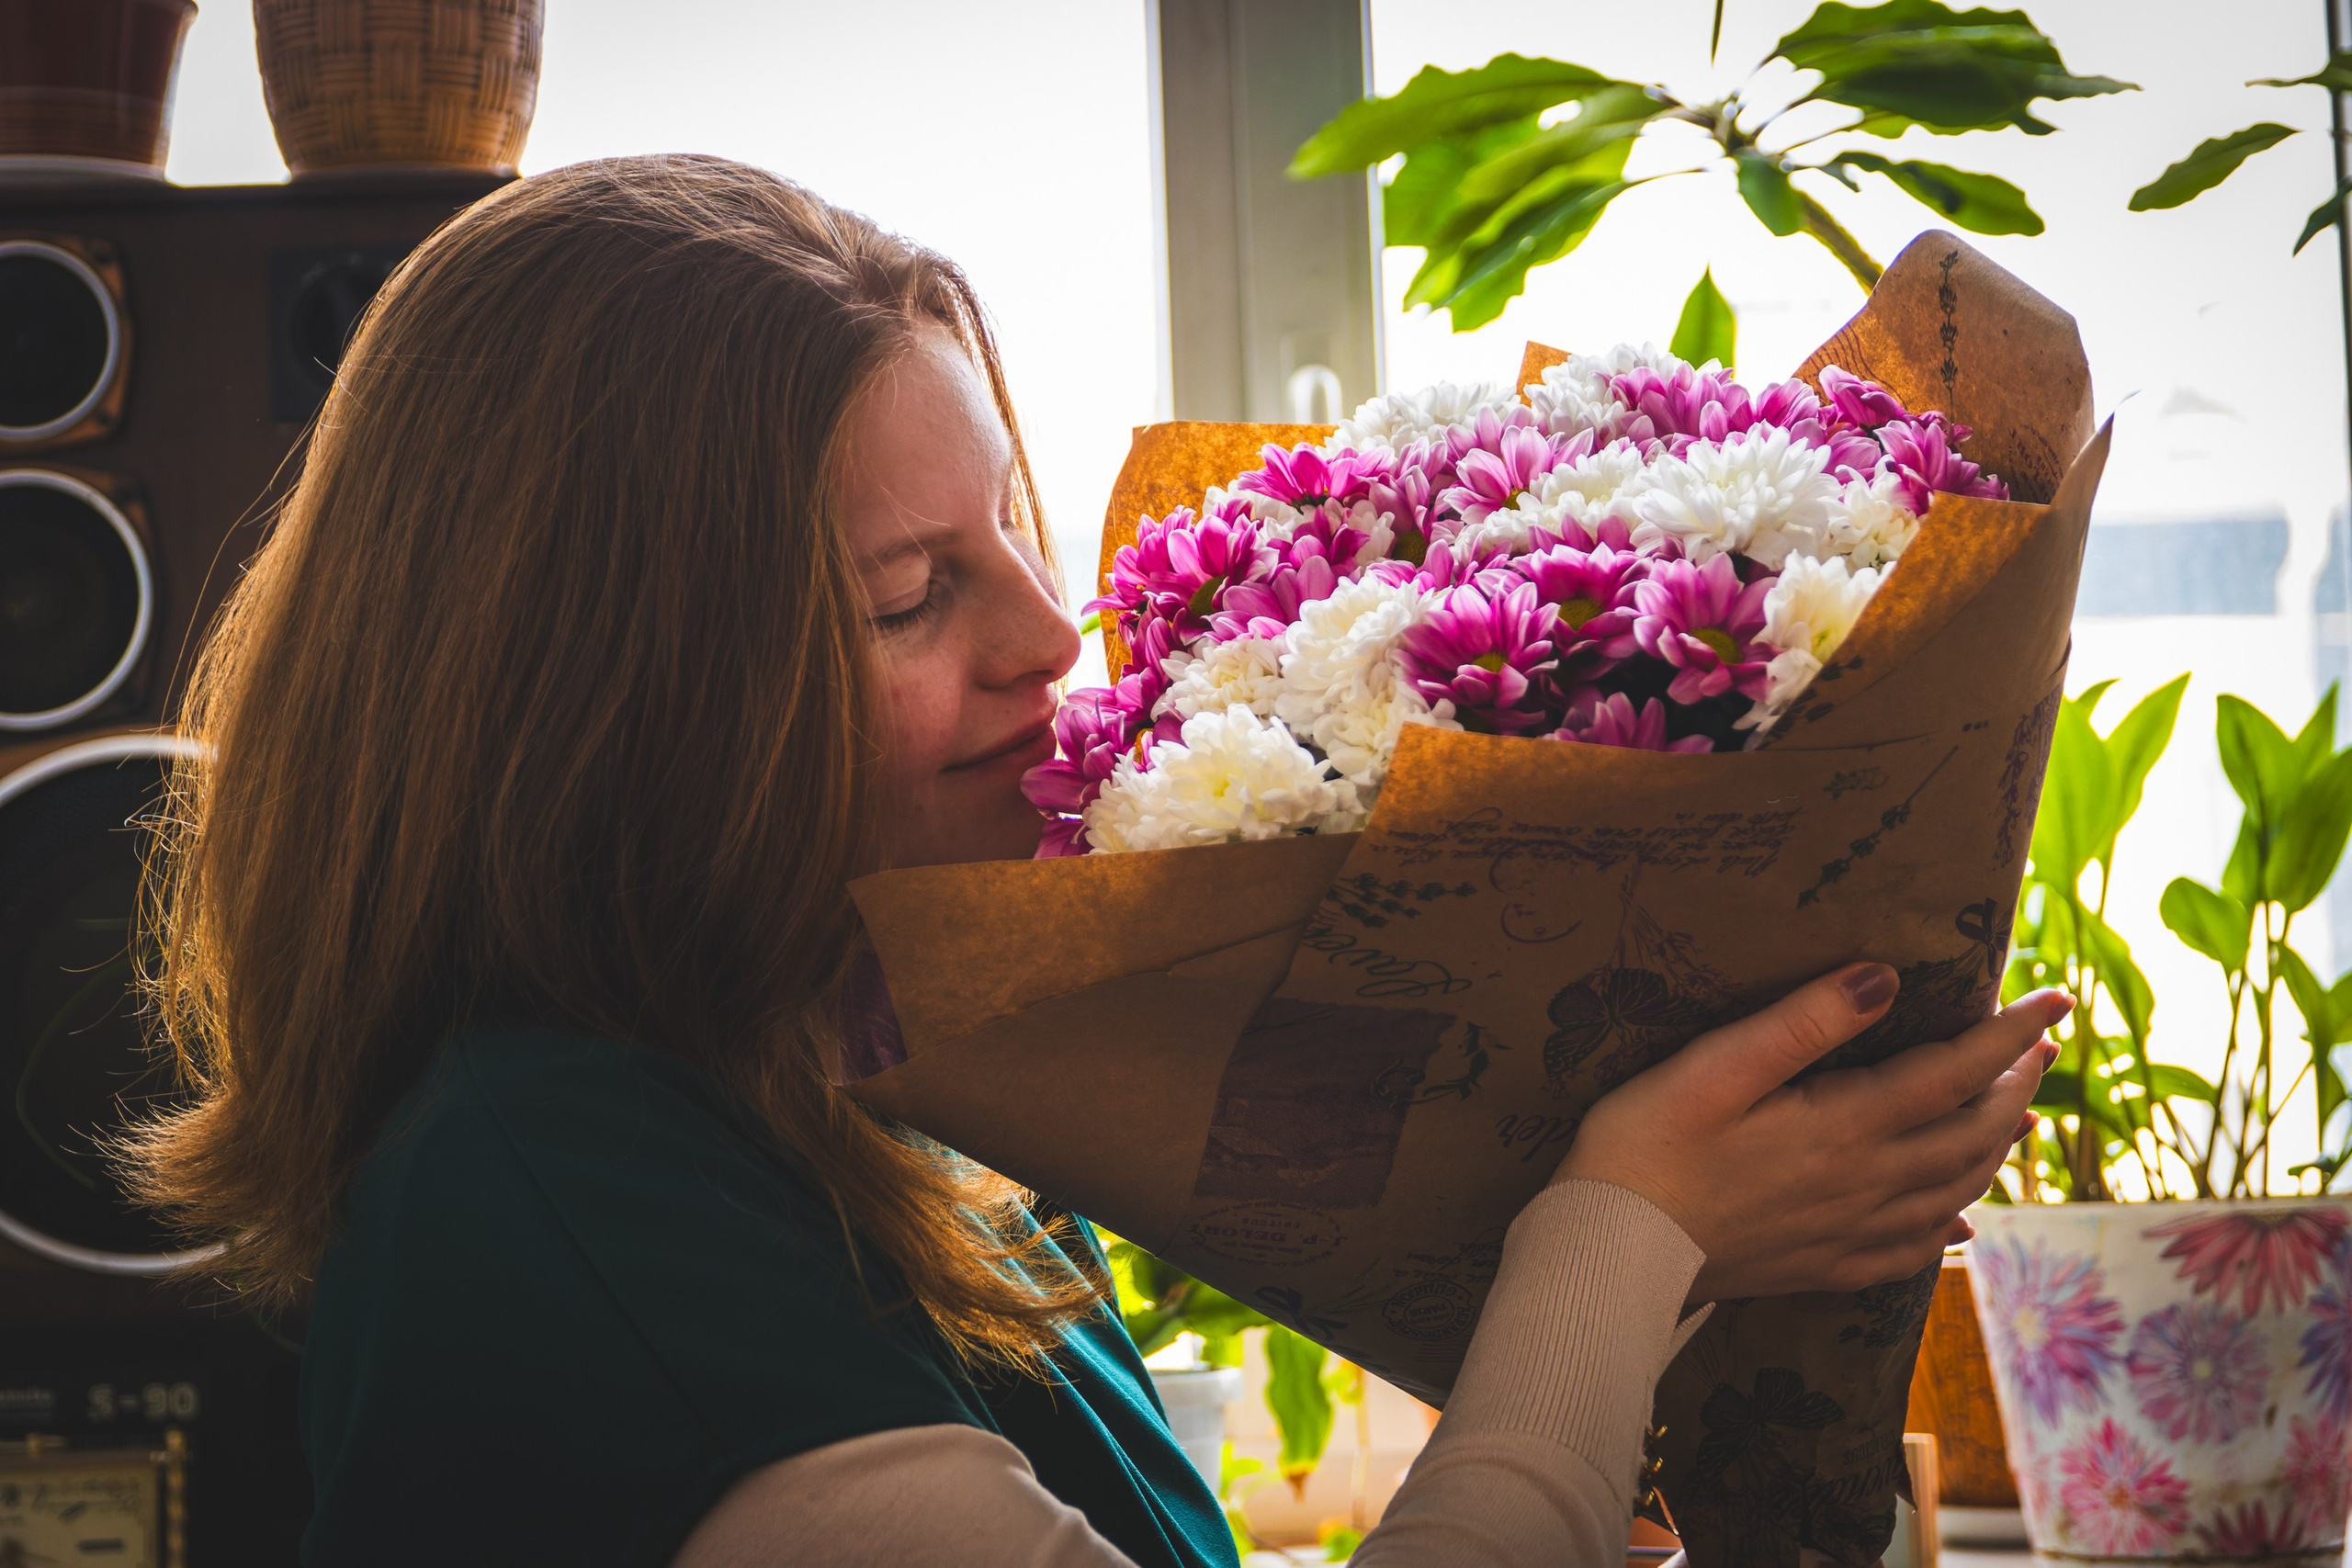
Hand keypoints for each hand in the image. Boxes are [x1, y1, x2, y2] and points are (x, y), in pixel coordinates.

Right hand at [1553, 963, 2065, 1302]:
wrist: (1607, 1255)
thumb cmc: (1644, 1146)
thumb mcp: (1714, 1066)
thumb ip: (1804, 1022)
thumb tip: (1885, 976)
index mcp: (1842, 1125)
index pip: (1952, 1072)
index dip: (2009, 1034)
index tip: (2057, 998)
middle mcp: (1862, 1183)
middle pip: (1968, 1133)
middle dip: (2014, 1085)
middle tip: (2040, 1046)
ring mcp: (1846, 1233)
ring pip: (1953, 1190)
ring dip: (1995, 1148)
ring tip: (2018, 1115)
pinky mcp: (1821, 1266)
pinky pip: (1911, 1249)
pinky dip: (1950, 1225)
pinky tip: (1959, 1221)